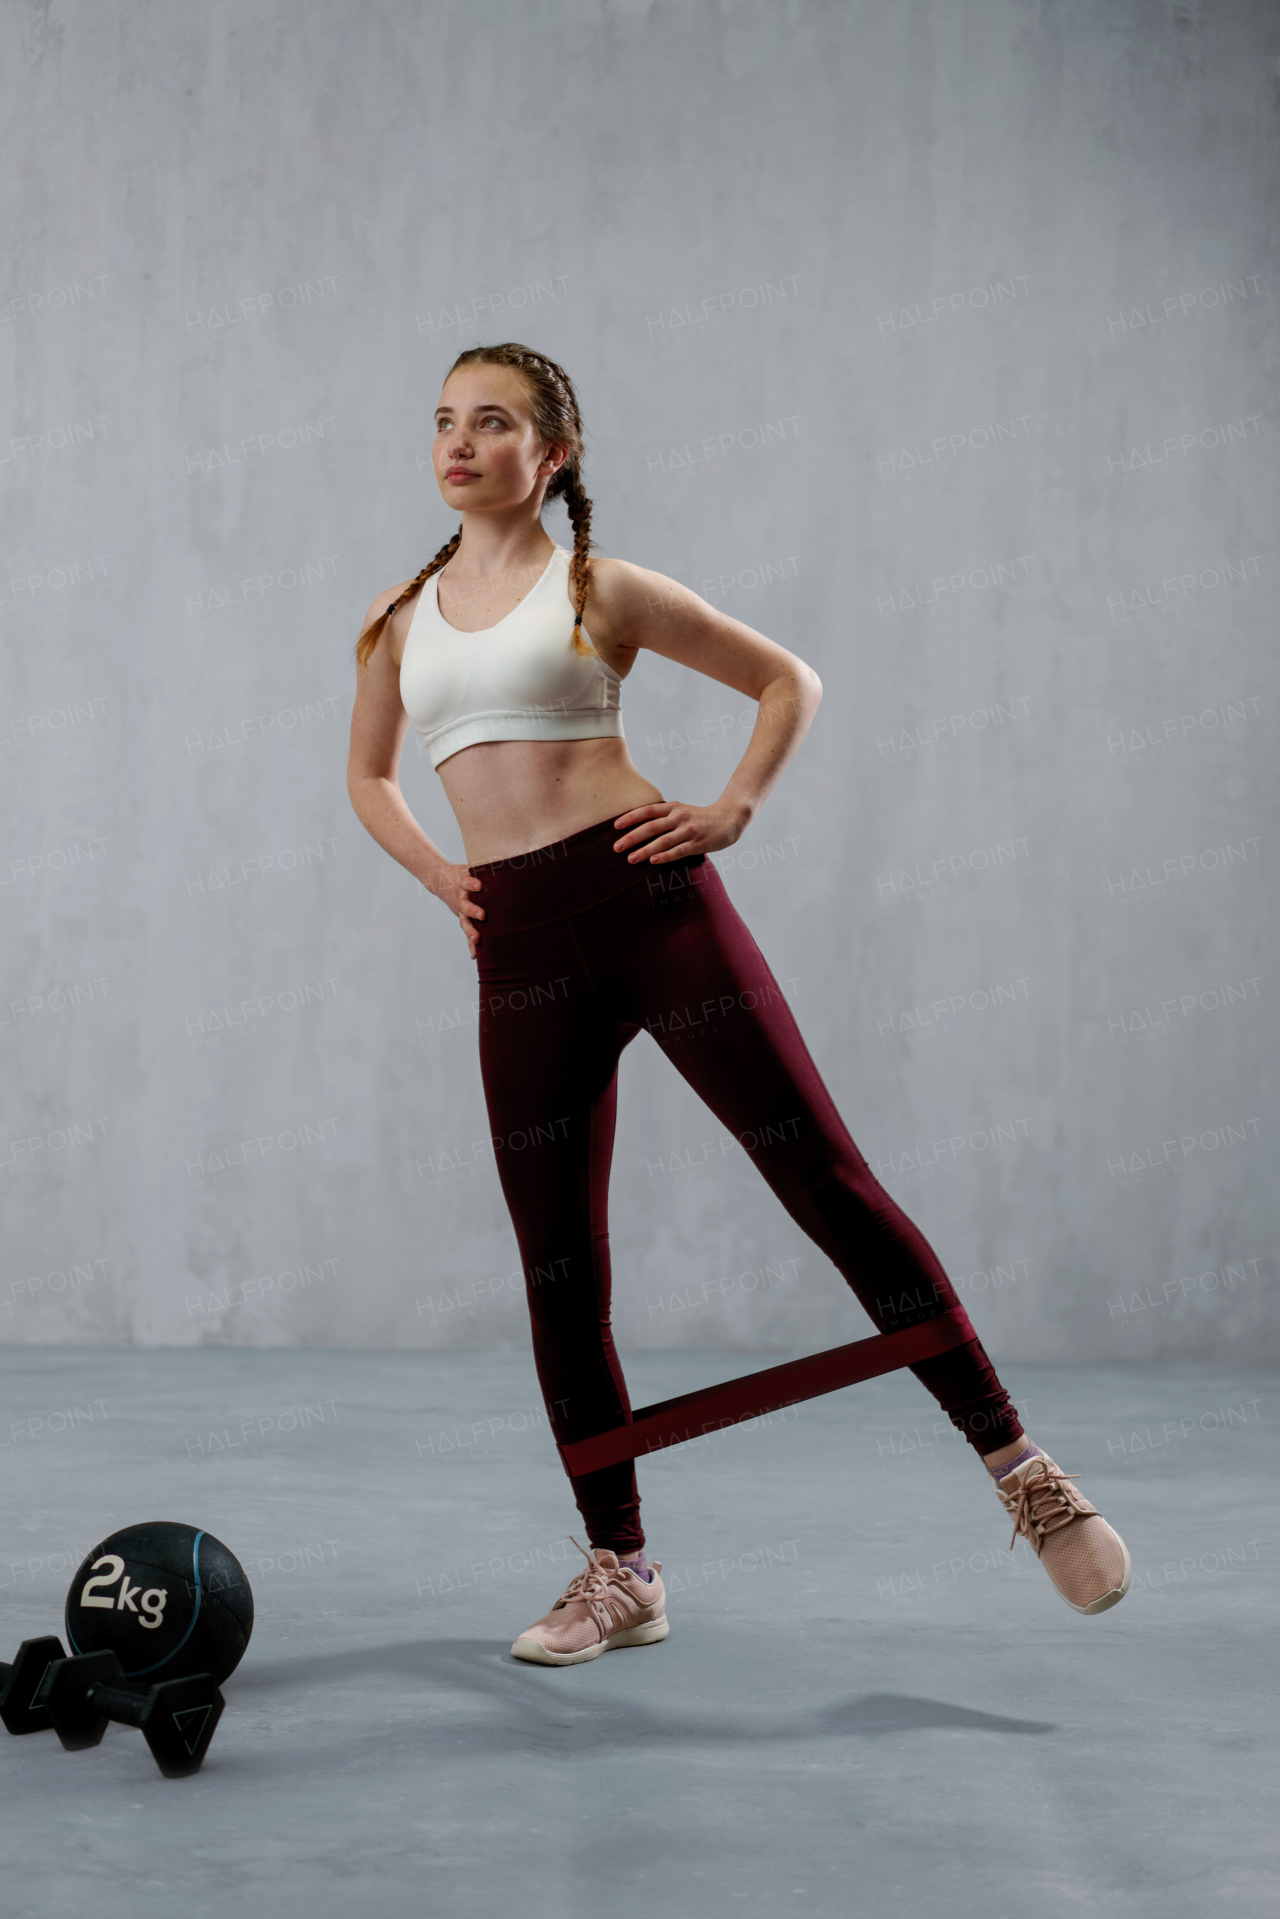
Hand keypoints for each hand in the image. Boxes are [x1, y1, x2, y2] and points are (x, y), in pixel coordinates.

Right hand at [429, 862, 484, 957]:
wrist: (443, 881)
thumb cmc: (467, 872)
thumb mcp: (473, 866)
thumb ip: (487, 866)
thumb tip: (512, 858)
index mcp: (463, 883)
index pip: (466, 882)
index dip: (471, 883)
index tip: (479, 884)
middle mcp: (461, 898)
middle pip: (464, 904)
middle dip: (473, 910)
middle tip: (482, 915)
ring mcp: (461, 911)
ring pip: (464, 922)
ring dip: (470, 931)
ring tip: (477, 939)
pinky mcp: (463, 920)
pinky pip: (467, 932)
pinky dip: (470, 944)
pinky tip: (475, 954)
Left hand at [611, 798, 750, 862]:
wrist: (729, 819)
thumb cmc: (699, 818)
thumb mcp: (680, 811)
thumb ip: (662, 817)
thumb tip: (637, 828)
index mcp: (673, 807)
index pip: (647, 811)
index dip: (630, 817)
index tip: (615, 826)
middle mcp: (679, 817)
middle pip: (651, 827)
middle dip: (632, 837)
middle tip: (616, 847)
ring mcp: (689, 831)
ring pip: (663, 841)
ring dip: (645, 850)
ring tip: (630, 859)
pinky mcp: (698, 843)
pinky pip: (679, 851)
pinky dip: (665, 856)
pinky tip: (653, 861)